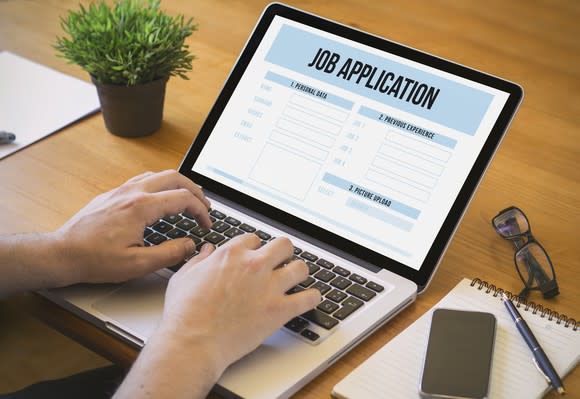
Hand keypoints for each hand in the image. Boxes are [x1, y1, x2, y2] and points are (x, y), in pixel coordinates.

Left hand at [52, 170, 211, 284]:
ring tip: (189, 199)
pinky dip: (161, 184)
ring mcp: (121, 190)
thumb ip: (169, 254)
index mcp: (141, 207)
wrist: (62, 253)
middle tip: (204, 206)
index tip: (206, 224)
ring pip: (159, 174)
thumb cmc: (94, 259)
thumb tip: (190, 245)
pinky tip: (162, 197)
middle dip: (195, 191)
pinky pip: (144, 179)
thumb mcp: (137, 264)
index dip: (201, 211)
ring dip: (179, 184)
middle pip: (175, 177)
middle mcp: (132, 192)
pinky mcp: (113, 194)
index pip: (183, 199)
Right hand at [161, 234, 320, 374]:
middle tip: (281, 262)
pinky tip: (310, 299)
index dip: (255, 248)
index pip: (254, 239)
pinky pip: (309, 298)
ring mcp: (269, 286)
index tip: (255, 256)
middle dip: (283, 253)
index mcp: (231, 254)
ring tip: (296, 279)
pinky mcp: (279, 310)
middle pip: (284, 245)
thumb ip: (199, 259)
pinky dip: (312, 298)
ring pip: (301, 267)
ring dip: (299, 272)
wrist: (193, 342)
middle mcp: (254, 265)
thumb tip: (206, 250)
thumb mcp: (184, 276)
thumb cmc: (185, 313)